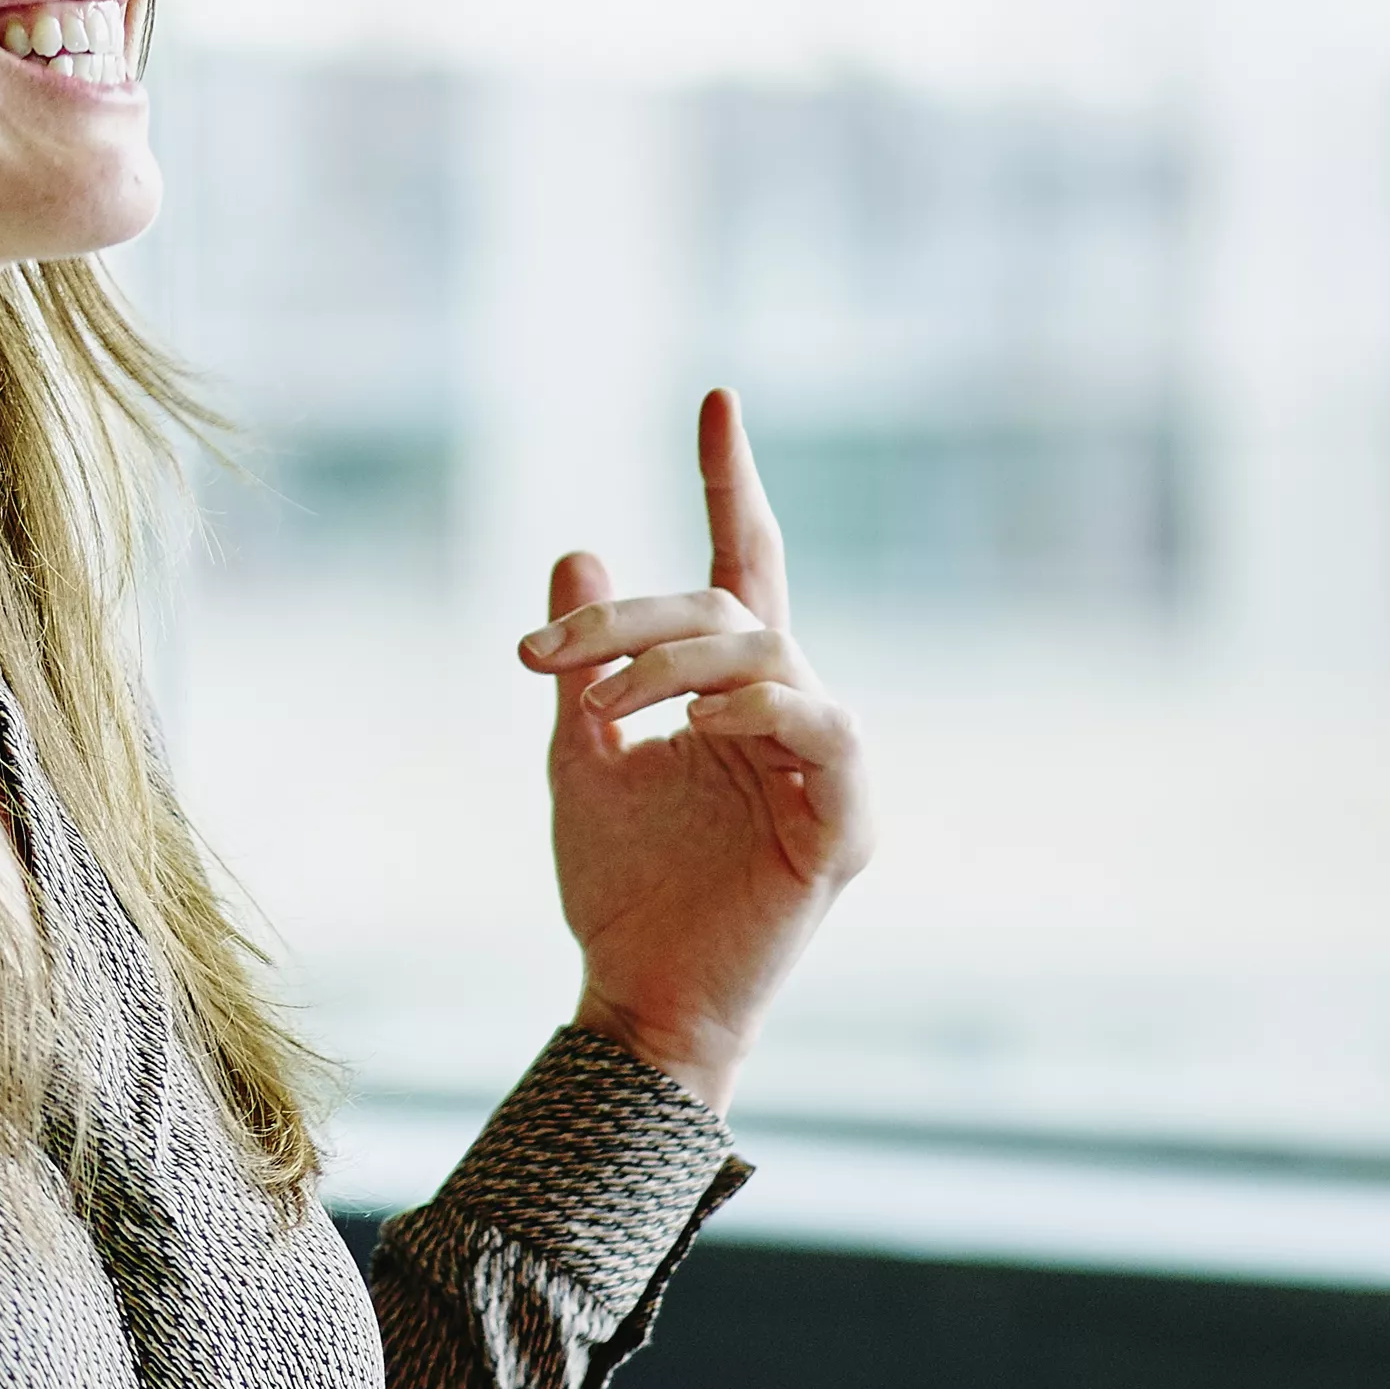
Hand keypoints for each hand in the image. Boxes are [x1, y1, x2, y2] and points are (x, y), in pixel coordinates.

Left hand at [513, 386, 875, 1114]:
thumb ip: (585, 660)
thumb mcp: (580, 752)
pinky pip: (825, 731)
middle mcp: (789, 712)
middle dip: (633, 617)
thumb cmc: (620, 883)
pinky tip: (696, 726)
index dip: (730, 480)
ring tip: (607, 705)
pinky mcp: (845, 823)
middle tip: (544, 652)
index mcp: (732, 690)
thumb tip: (577, 545)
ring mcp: (825, 767)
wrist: (636, 992)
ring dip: (674, 664)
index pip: (743, 562)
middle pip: (731, 607)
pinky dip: (759, 712)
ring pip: (771, 657)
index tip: (716, 395)